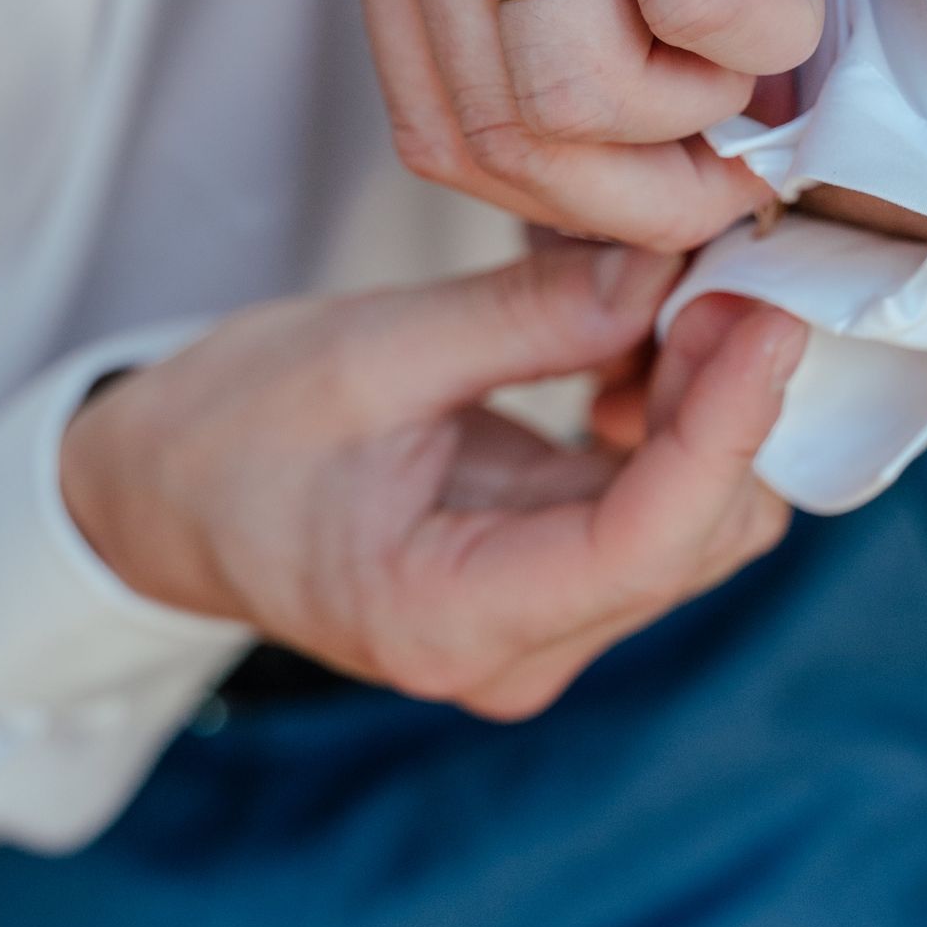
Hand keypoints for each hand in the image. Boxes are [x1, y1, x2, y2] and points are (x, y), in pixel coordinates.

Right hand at [60, 241, 800, 718]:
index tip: (764, 316)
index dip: (725, 429)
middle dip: (726, 407)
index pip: (640, 545)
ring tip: (665, 296)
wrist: (162, 503)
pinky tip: (631, 347)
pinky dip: (669, 426)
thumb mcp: (368, 352)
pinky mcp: (551, 596)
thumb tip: (669, 270)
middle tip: (719, 269)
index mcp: (446, 618)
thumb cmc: (231, 433)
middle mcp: (510, 657)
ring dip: (704, 410)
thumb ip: (528, 319)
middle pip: (693, 542)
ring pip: (695, 530)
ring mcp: (538, 636)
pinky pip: (654, 514)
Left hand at [327, 0, 912, 252]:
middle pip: (498, 136)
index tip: (664, 175)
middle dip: (637, 197)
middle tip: (738, 155)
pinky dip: (761, 32)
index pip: (434, 124)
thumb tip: (623, 106)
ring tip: (764, 44)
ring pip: (576, 91)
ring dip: (698, 123)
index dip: (563, 201)